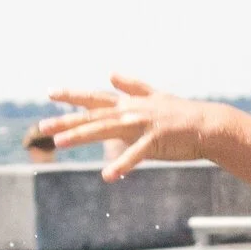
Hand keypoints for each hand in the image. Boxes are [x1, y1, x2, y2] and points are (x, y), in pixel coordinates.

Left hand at [41, 76, 222, 178]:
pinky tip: (107, 176)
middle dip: (67, 121)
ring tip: (60, 144)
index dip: (72, 96)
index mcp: (129, 104)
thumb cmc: (181, 114)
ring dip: (82, 136)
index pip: (95, 99)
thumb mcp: (154, 96)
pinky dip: (122, 165)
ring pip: (107, 130)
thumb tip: (111, 73)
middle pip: (94, 116)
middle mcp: (132, 111)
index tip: (50, 93)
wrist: (208, 125)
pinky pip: (135, 155)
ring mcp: (143, 124)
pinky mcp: (156, 140)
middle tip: (43, 127)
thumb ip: (132, 86)